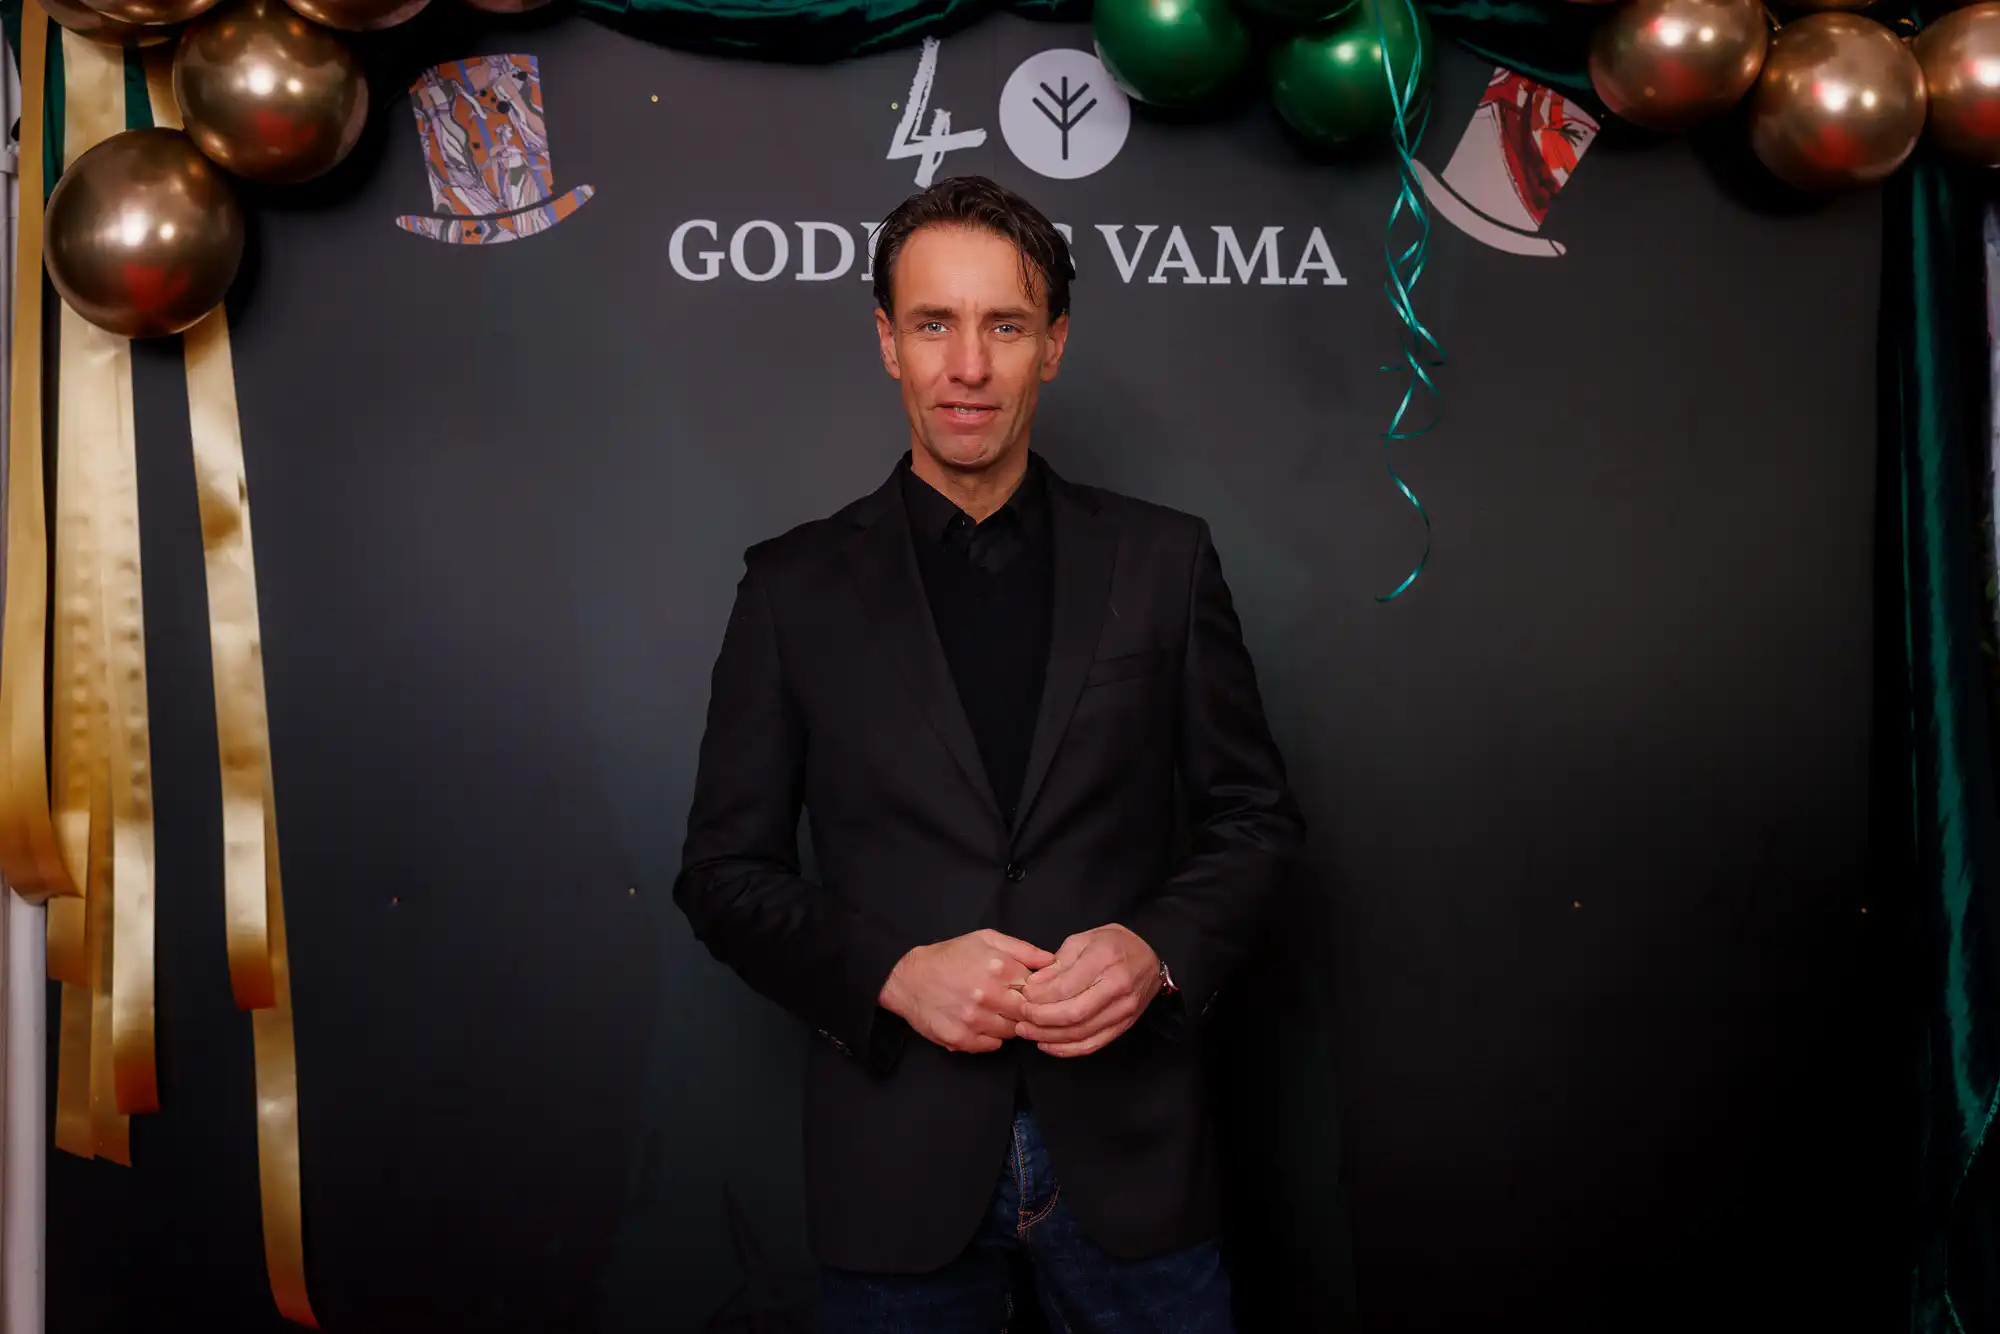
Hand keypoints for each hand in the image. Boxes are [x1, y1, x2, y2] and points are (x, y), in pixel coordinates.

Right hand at [879, 930, 1056, 1053]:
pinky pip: (993, 1046)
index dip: (1038, 991)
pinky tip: (982, 1023)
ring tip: (996, 1011)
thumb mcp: (986, 940)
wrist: (908, 979)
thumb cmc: (950, 956)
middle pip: (1028, 1013)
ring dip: (1010, 1023)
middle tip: (1013, 1002)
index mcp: (998, 967)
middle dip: (1025, 1009)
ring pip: (1012, 1031)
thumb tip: (1053, 962)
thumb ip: (1023, 949)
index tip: (1029, 990)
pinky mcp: (961, 1039)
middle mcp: (988, 995)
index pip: (1039, 989)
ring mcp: (974, 1020)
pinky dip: (992, 1037)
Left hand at [1016, 924, 1161, 1057]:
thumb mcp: (1082, 940)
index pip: (1065, 987)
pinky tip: (1048, 1044)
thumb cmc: (1113, 944)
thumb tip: (1033, 986)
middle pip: (1072, 1014)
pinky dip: (1067, 1049)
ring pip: (1080, 1033)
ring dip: (1049, 1037)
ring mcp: (1123, 1010)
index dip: (1039, 997)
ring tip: (1027, 1032)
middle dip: (1040, 1019)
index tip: (1023, 996)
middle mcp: (1117, 988)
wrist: (1150, 956)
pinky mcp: (1124, 1025)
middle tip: (1021, 1018)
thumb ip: (1057, 963)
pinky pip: (1093, 1044)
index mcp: (1104, 960)